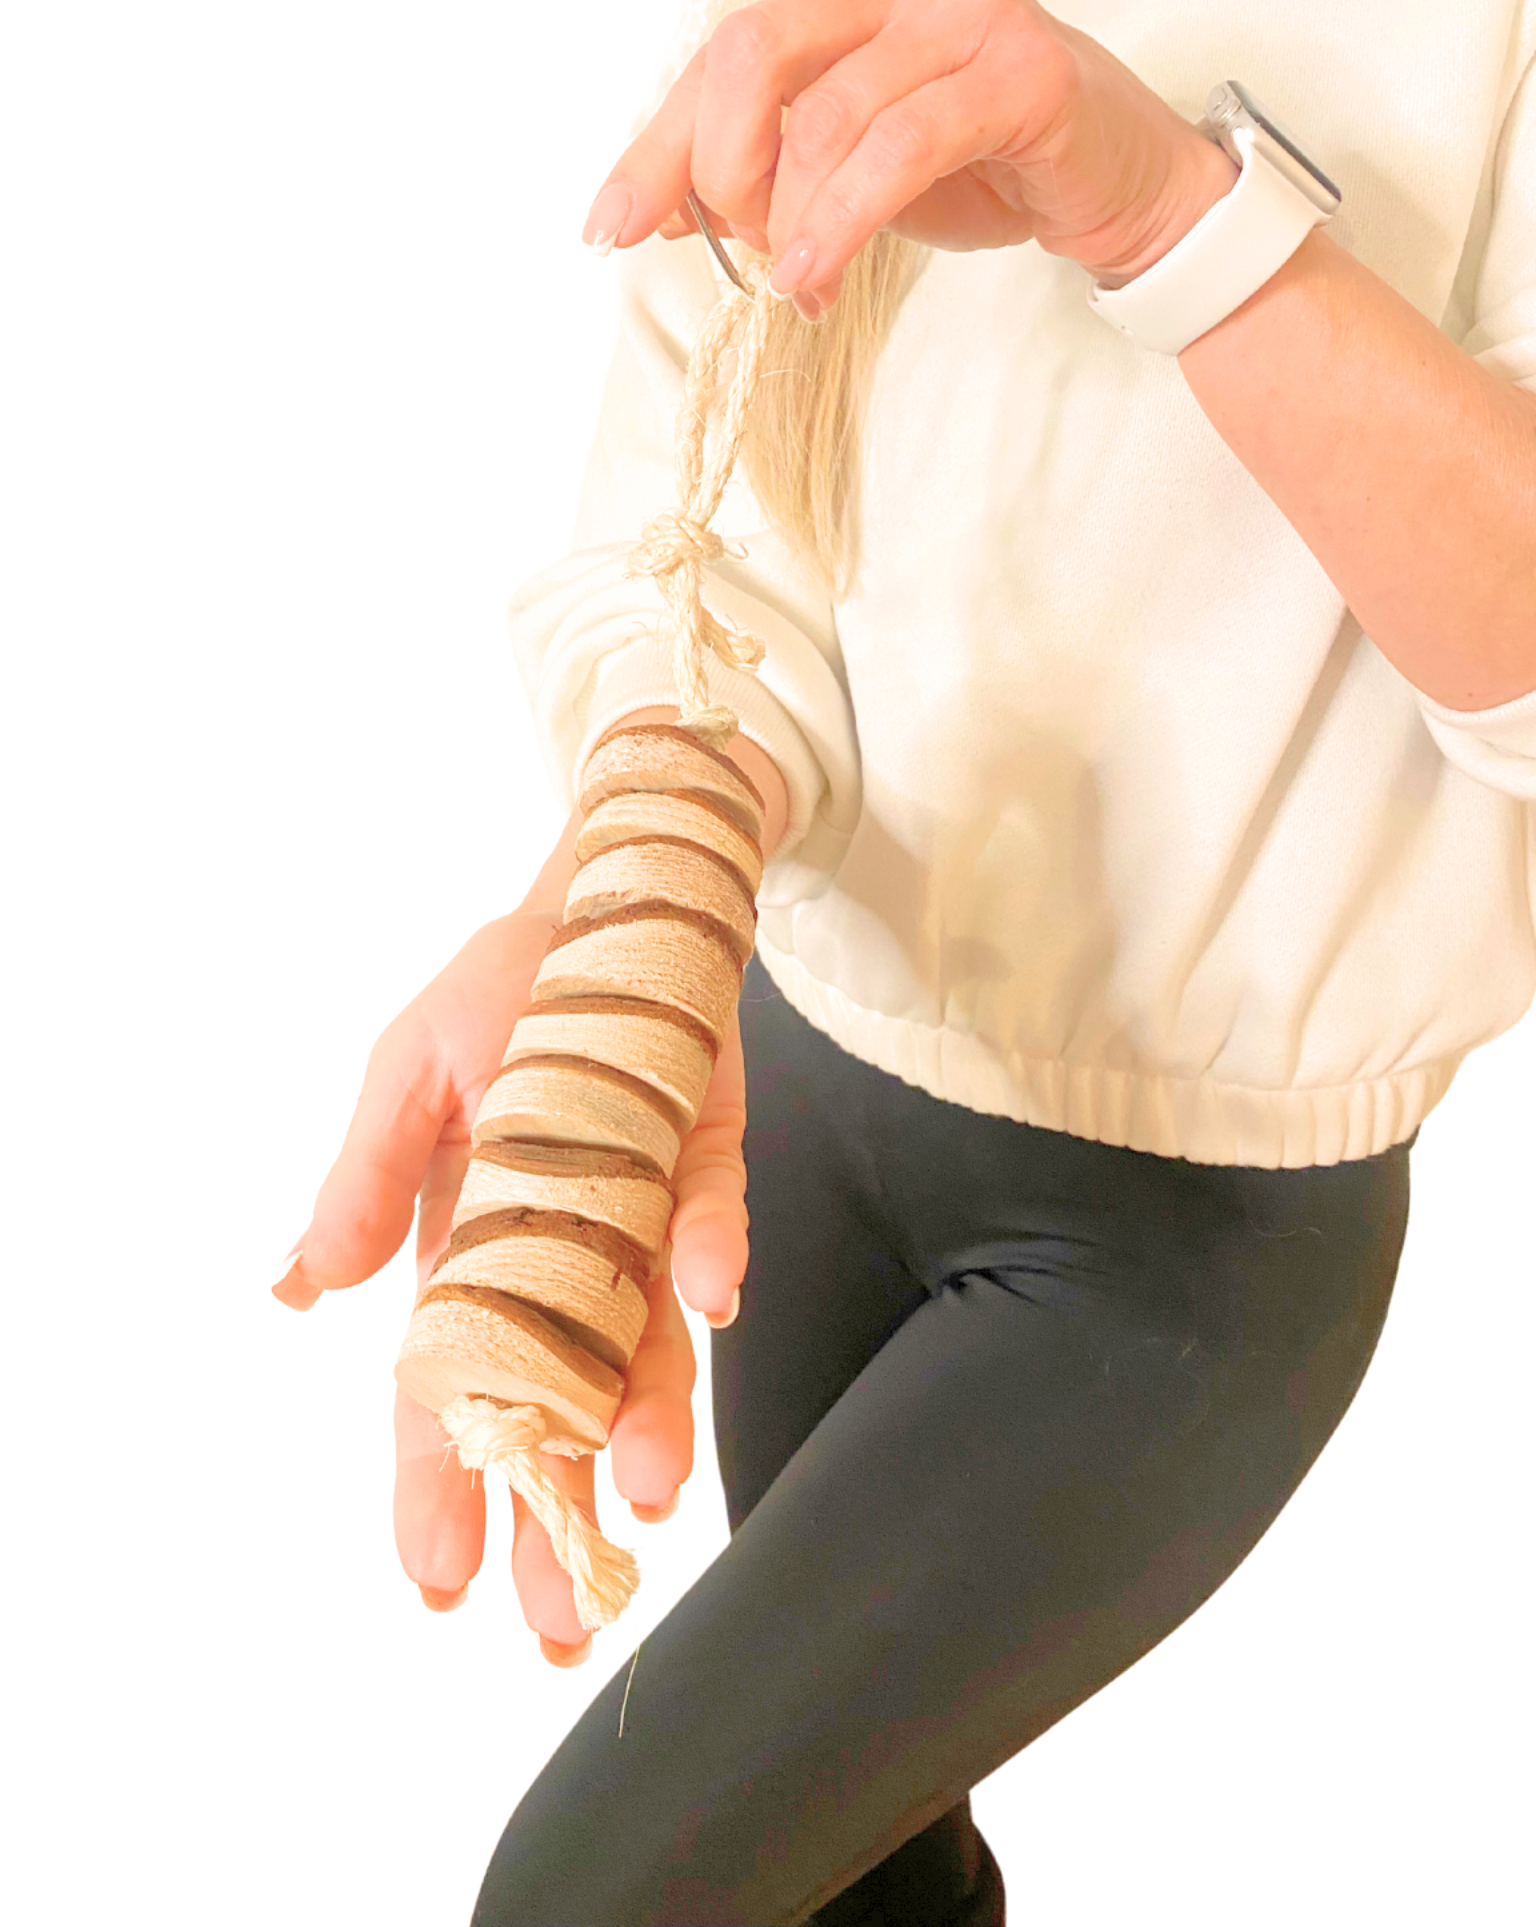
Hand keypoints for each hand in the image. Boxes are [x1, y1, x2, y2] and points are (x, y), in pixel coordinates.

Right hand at [272, 900, 750, 1665]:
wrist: (607, 900)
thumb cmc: (495, 992)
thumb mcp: (404, 1076)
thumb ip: (362, 1184)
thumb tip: (293, 1294)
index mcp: (471, 1240)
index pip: (449, 1383)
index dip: (441, 1480)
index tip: (442, 1582)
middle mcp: (562, 1250)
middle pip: (555, 1398)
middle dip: (553, 1507)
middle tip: (560, 1625)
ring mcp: (640, 1212)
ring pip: (645, 1343)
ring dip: (647, 1418)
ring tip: (649, 1501)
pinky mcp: (708, 1158)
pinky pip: (713, 1214)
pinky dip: (712, 1254)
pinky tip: (712, 1303)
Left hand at [582, 0, 1237, 316]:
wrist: (1118, 187)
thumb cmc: (985, 168)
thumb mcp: (851, 173)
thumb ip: (770, 172)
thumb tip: (668, 212)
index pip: (718, 59)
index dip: (654, 149)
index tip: (608, 229)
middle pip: (751, 57)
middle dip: (720, 170)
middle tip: (740, 246)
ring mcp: (961, 17)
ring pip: (825, 114)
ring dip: (791, 221)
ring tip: (797, 285)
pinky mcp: (1018, 73)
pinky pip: (901, 146)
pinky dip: (844, 221)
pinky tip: (819, 275)